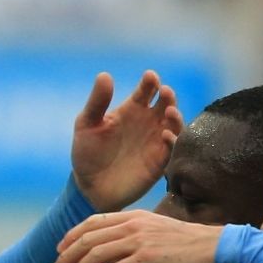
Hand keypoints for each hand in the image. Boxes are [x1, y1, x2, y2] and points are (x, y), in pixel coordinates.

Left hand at [52, 210, 223, 262]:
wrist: (215, 248)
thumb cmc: (191, 247)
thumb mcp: (160, 236)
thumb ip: (144, 250)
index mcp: (134, 216)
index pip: (93, 222)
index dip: (72, 236)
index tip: (60, 250)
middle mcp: (132, 225)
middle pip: (88, 238)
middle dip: (66, 256)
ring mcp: (139, 241)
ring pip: (95, 254)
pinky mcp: (146, 259)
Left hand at [71, 71, 185, 211]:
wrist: (90, 187)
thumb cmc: (87, 153)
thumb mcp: (86, 125)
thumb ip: (97, 102)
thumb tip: (104, 75)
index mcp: (132, 109)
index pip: (147, 90)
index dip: (150, 81)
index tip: (150, 77)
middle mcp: (148, 122)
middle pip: (165, 103)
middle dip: (168, 96)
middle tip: (164, 92)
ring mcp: (156, 141)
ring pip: (174, 123)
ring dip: (175, 116)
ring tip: (169, 112)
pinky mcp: (160, 161)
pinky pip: (173, 148)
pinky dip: (173, 140)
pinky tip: (165, 136)